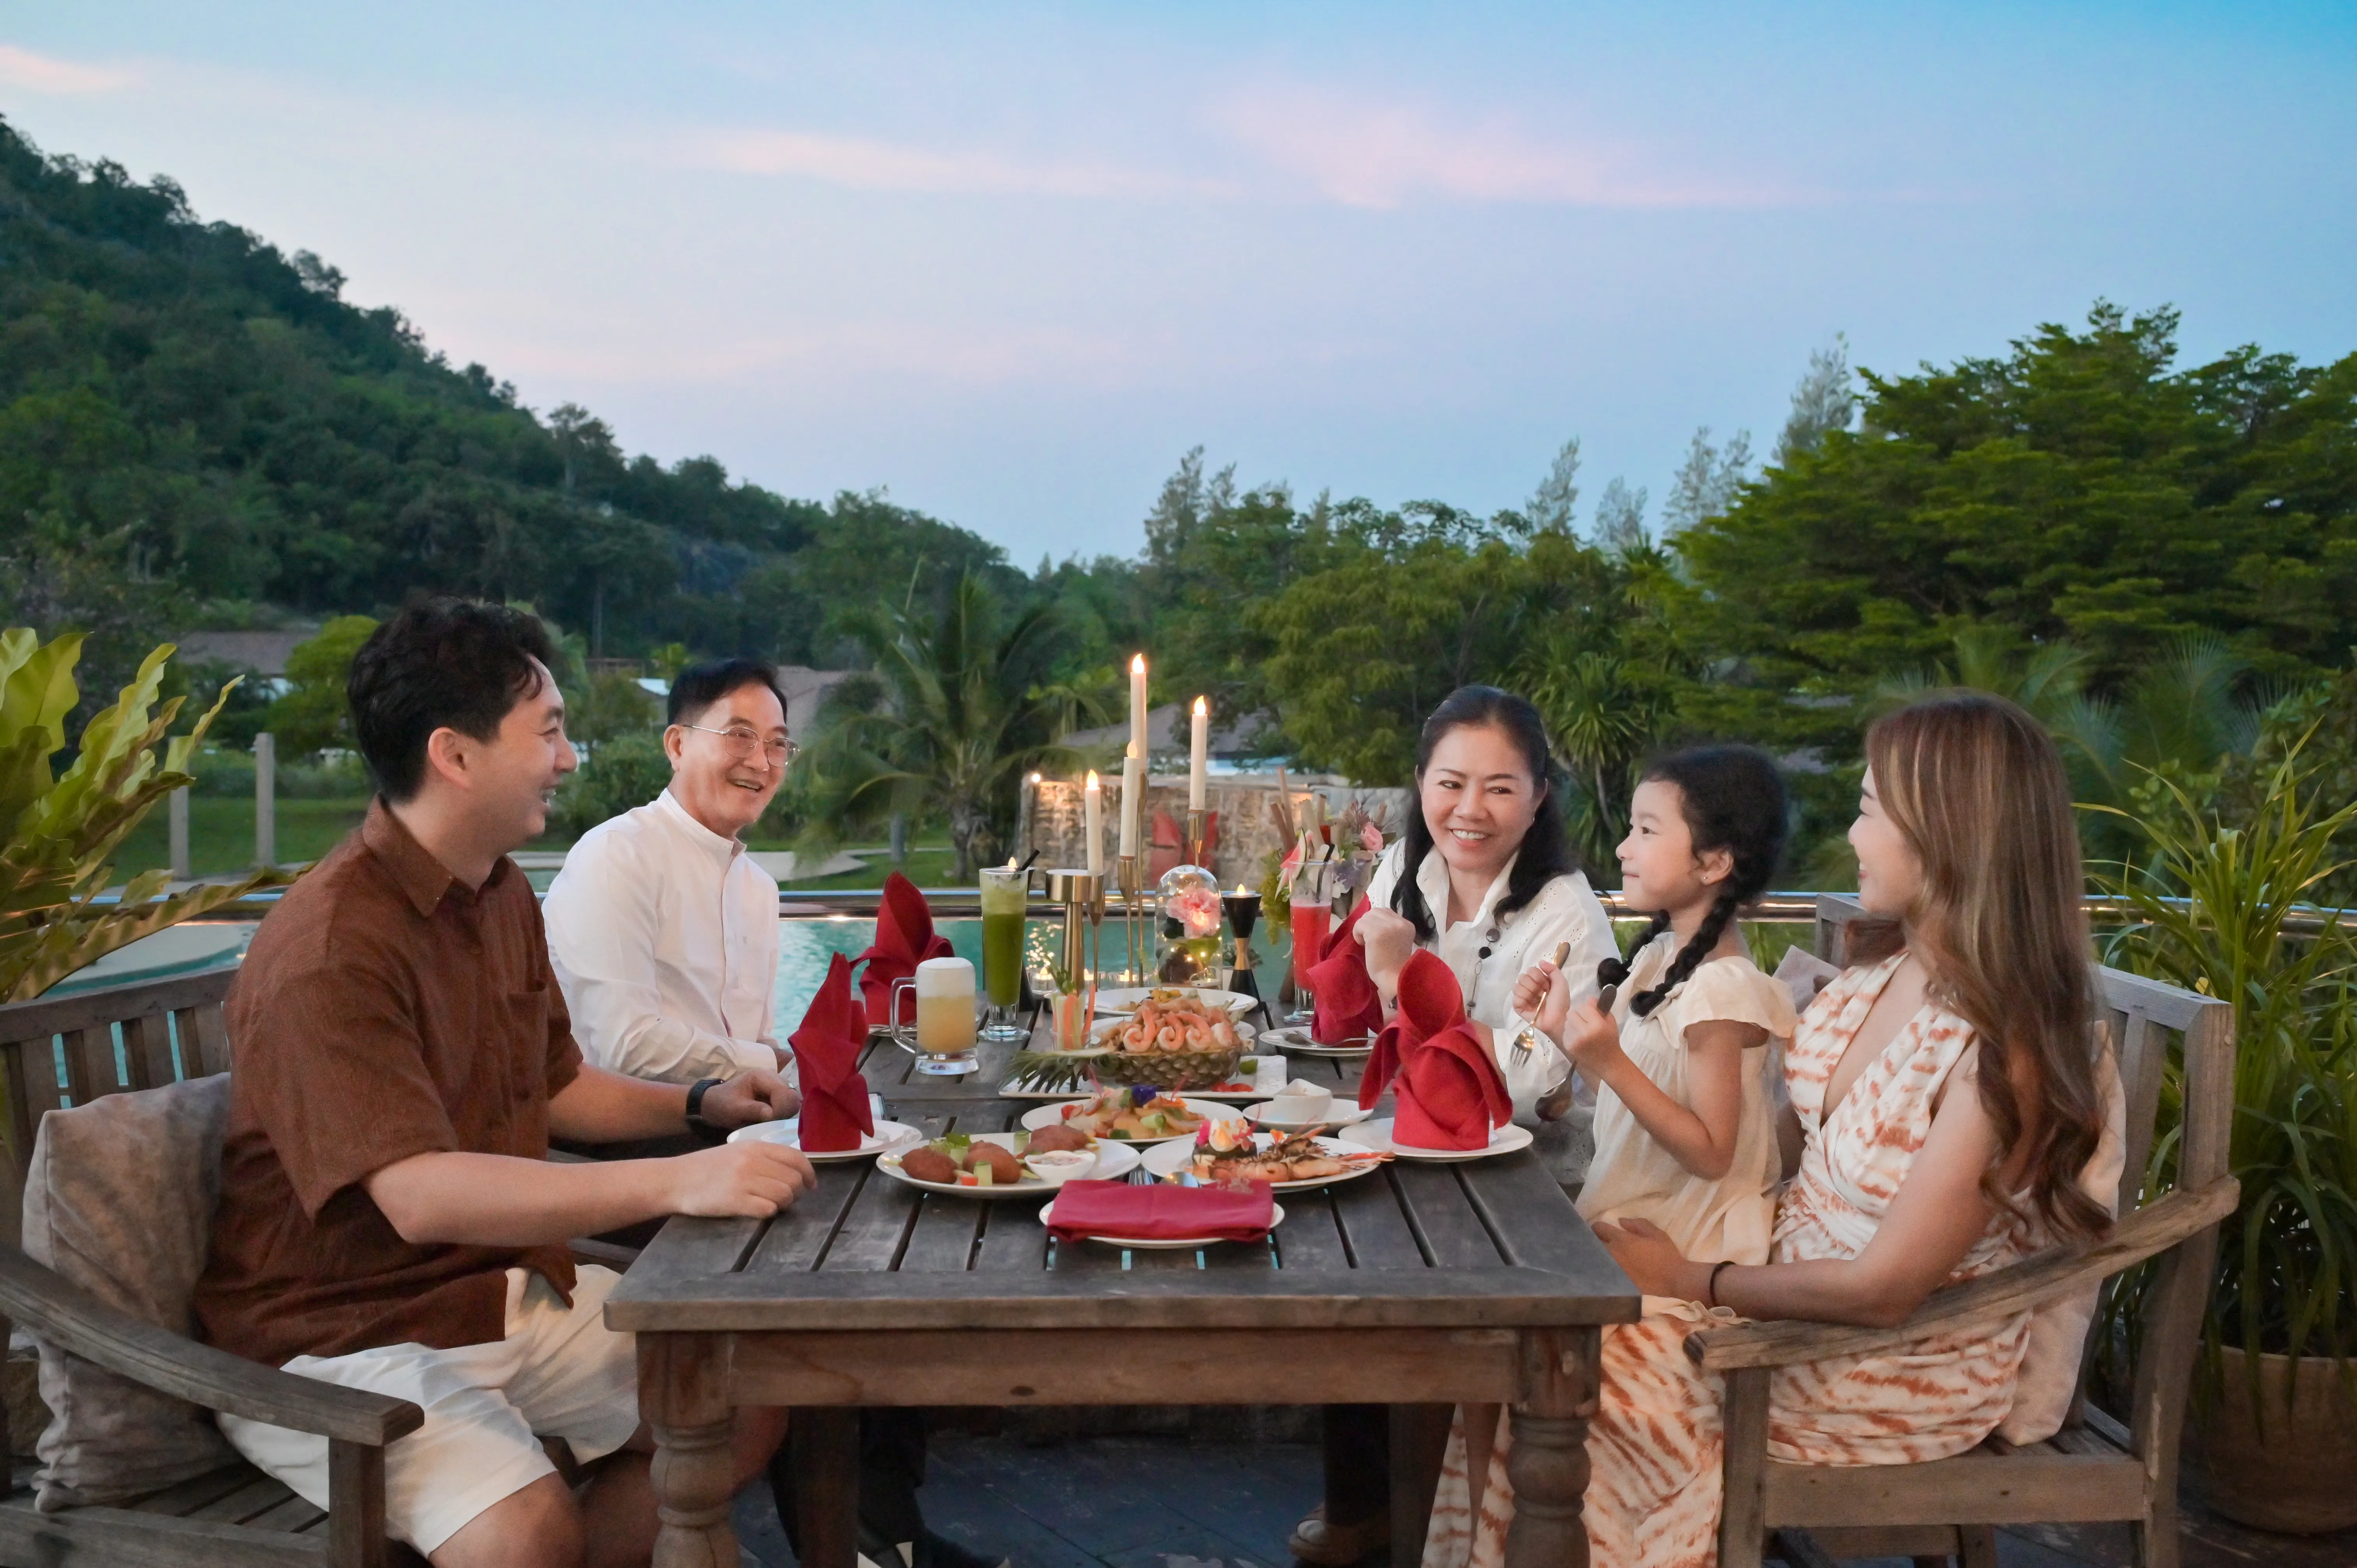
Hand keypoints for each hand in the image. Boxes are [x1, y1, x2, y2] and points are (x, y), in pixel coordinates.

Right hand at [666, 1141, 815, 1218]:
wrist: (675, 1180)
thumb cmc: (707, 1167)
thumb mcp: (737, 1152)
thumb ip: (764, 1157)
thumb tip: (795, 1171)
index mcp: (755, 1147)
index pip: (796, 1158)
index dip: (809, 1174)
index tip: (810, 1185)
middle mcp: (752, 1161)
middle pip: (794, 1179)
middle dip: (796, 1192)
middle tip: (787, 1199)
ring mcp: (744, 1181)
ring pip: (785, 1195)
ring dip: (783, 1204)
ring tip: (771, 1205)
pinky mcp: (735, 1201)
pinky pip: (768, 1209)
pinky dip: (768, 1213)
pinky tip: (757, 1210)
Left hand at [700, 1069, 799, 1128]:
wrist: (715, 1103)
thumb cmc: (722, 1104)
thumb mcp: (734, 1109)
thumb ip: (753, 1110)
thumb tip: (772, 1115)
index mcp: (762, 1076)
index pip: (783, 1092)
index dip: (780, 1110)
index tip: (769, 1122)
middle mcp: (773, 1077)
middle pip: (792, 1096)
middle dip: (784, 1112)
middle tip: (770, 1123)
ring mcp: (777, 1085)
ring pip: (793, 1101)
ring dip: (784, 1114)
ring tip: (769, 1122)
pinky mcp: (779, 1094)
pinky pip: (789, 1105)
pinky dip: (783, 1114)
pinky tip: (771, 1119)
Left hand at [1354, 905, 1416, 996]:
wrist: (1394, 979)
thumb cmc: (1393, 966)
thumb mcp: (1396, 941)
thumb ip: (1390, 929)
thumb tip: (1371, 921)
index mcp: (1407, 925)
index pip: (1386, 912)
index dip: (1377, 923)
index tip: (1377, 938)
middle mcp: (1400, 922)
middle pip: (1375, 911)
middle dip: (1369, 924)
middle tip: (1369, 940)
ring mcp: (1388, 926)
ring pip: (1366, 917)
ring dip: (1362, 929)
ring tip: (1367, 943)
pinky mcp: (1376, 932)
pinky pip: (1359, 924)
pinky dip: (1357, 933)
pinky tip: (1363, 945)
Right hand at [1511, 961, 1572, 1042]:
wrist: (1558, 1019)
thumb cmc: (1561, 1002)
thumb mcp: (1561, 983)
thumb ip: (1552, 969)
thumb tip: (1540, 961)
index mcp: (1539, 981)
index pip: (1530, 970)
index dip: (1538, 977)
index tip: (1546, 985)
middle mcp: (1530, 987)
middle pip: (1522, 977)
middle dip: (1533, 985)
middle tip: (1542, 994)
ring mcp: (1523, 997)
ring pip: (1516, 986)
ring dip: (1529, 993)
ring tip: (1537, 1000)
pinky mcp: (1518, 1007)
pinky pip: (1515, 999)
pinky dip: (1523, 1001)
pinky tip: (1531, 1006)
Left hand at [1561, 995, 1626, 1080]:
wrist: (1607, 1062)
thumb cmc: (1610, 1040)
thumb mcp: (1610, 1021)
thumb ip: (1599, 1008)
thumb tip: (1588, 998)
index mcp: (1597, 1025)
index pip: (1584, 1006)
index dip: (1588, 1008)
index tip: (1592, 1013)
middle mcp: (1583, 1033)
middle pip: (1572, 1012)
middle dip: (1578, 1014)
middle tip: (1585, 1020)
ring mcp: (1574, 1040)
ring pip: (1567, 1021)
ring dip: (1573, 1022)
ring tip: (1582, 1029)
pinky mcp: (1568, 1046)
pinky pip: (1565, 1031)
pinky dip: (1571, 1032)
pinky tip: (1579, 1037)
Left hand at [1594, 1216, 1703, 1297]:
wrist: (1675, 1280)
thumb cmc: (1666, 1255)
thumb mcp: (1656, 1234)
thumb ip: (1638, 1224)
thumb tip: (1621, 1221)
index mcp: (1621, 1240)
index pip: (1599, 1229)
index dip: (1599, 1227)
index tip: (1603, 1229)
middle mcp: (1613, 1255)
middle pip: (1593, 1244)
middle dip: (1595, 1241)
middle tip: (1602, 1242)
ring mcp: (1613, 1270)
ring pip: (1597, 1260)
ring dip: (1599, 1256)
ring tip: (1604, 1256)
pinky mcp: (1617, 1283)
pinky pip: (1605, 1273)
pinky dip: (1605, 1270)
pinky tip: (1610, 1270)